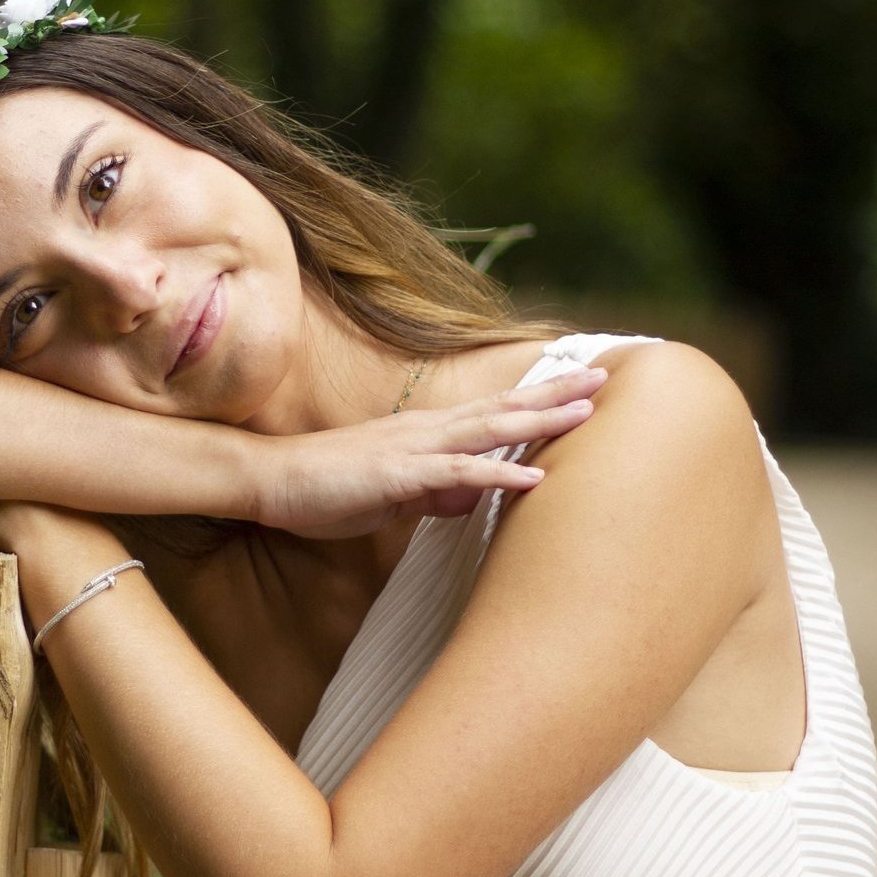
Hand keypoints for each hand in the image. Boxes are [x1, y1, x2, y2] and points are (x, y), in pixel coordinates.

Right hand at [254, 366, 608, 539]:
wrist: (272, 481)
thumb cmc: (328, 487)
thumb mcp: (394, 493)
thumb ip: (433, 493)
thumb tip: (469, 498)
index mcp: (428, 434)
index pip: (494, 411)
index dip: (538, 399)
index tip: (580, 390)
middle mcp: (428, 431)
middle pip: (503, 407)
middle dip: (555, 394)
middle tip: (604, 378)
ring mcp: (415, 449)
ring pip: (489, 430)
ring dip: (539, 420)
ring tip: (584, 411)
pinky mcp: (399, 475)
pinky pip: (457, 475)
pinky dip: (498, 476)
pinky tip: (534, 479)